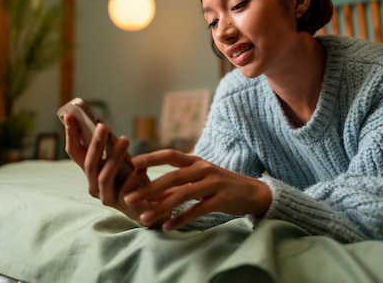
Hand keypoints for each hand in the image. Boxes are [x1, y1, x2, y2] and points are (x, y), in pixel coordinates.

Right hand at [63, 113, 154, 224]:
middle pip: (89, 164)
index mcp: (90, 172)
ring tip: (125, 140)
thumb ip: (110, 149)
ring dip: (114, 157)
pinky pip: (126, 189)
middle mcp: (93, 185)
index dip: (70, 134)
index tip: (69, 115)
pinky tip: (142, 166)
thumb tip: (103, 127)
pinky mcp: (122, 205)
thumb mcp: (119, 161)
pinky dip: (134, 175)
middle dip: (95, 144)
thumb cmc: (132, 179)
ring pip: (104, 176)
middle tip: (103, 126)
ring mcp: (106, 196)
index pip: (74, 152)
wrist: (148, 206)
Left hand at [124, 149, 271, 230]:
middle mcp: (203, 168)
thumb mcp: (198, 181)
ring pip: (183, 194)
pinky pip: (198, 209)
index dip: (151, 157)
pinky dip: (181, 218)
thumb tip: (149, 195)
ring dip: (161, 207)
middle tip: (129, 198)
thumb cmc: (220, 185)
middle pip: (172, 177)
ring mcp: (213, 183)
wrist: (253, 192)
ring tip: (145, 218)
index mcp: (196, 161)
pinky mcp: (221, 199)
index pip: (170, 154)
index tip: (132, 162)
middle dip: (149, 188)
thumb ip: (176, 186)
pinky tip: (168, 227)